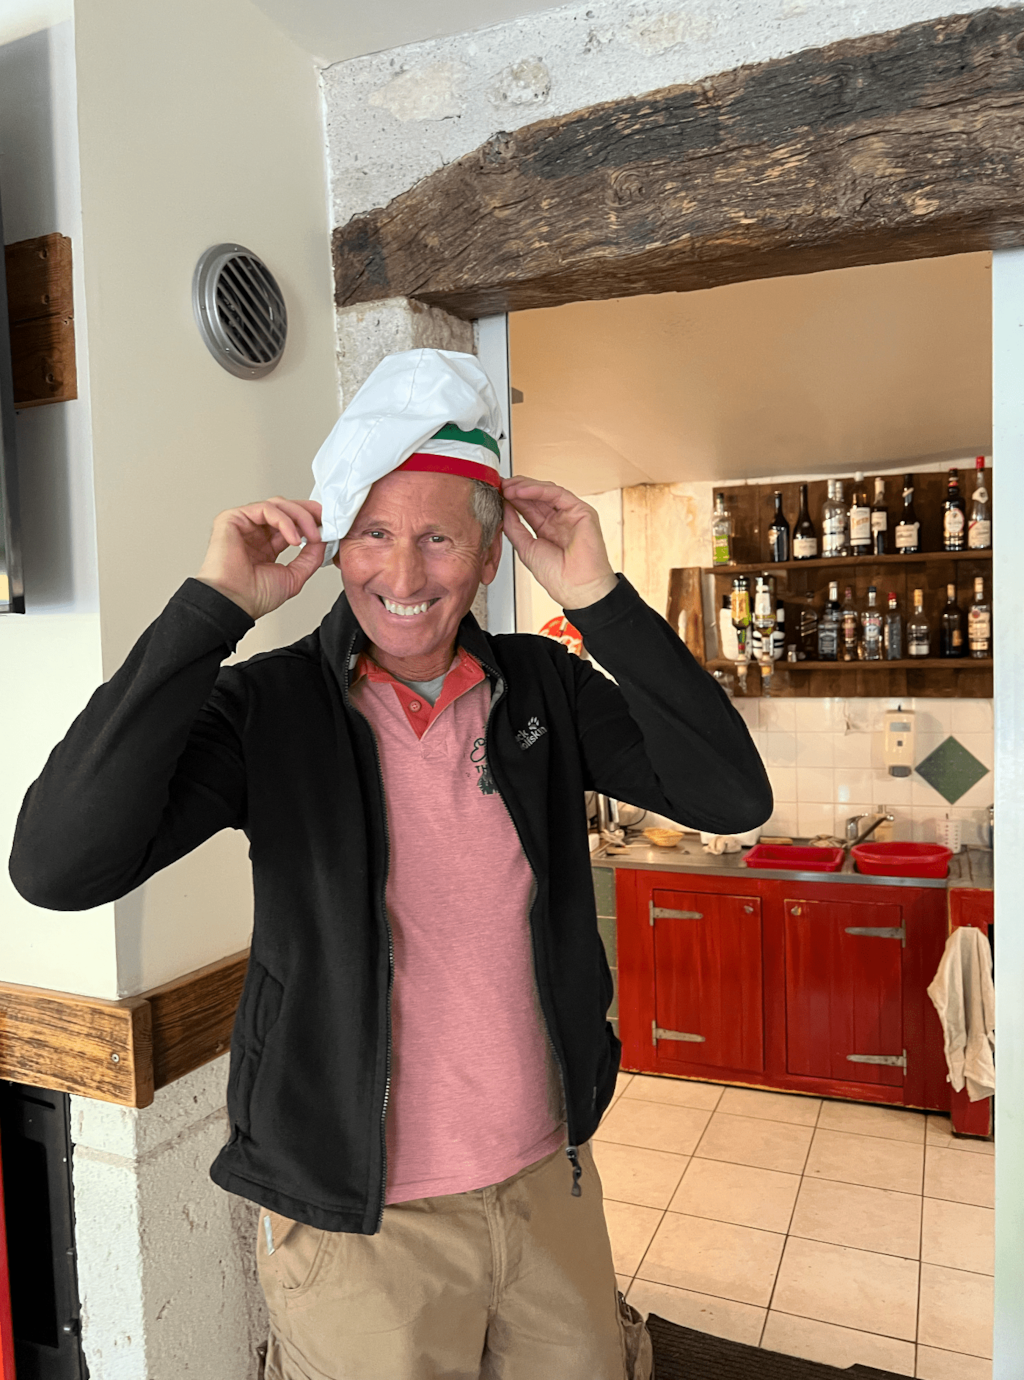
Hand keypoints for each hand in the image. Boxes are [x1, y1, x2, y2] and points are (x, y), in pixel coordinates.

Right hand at [196, 498, 325, 620]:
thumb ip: (310, 558)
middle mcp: (254, 532)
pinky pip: (265, 509)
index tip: (328, 526)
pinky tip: (294, 539)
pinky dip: (285, 520)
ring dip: (300, 517)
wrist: (234, 604)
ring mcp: (243, 524)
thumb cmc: (253, 596)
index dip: (311, 521)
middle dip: (309, 513)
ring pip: (277, 505)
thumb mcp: (294, 576)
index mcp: (266, 545)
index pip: (291, 523)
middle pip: (285, 509)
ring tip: (312, 535)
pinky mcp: (232, 519)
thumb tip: (324, 540)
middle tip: (324, 522)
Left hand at [501, 477, 617, 609]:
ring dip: (525, 487)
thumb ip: (514, 527)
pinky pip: (557, 494)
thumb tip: (504, 508)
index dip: (512, 499)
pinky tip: (521, 491)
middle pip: (537, 497)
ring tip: (507, 487)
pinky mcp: (581, 511)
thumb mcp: (526, 548)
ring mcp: (571, 515)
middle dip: (517, 489)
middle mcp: (560, 520)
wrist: (576, 588)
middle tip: (499, 485)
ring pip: (547, 492)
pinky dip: (538, 490)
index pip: (529, 508)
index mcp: (548, 530)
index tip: (496, 493)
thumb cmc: (558, 578)